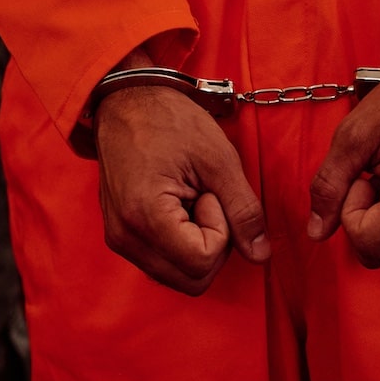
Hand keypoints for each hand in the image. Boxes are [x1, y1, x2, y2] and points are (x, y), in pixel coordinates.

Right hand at [94, 84, 270, 295]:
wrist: (126, 100)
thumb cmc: (170, 120)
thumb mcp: (218, 160)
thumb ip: (243, 210)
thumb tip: (261, 255)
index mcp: (145, 217)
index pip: (202, 262)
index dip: (220, 230)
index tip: (208, 192)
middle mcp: (125, 237)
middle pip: (192, 280)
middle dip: (211, 246)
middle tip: (204, 199)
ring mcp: (119, 239)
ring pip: (178, 276)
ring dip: (196, 246)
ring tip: (190, 200)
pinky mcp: (120, 236)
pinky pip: (163, 263)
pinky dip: (180, 244)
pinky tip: (178, 207)